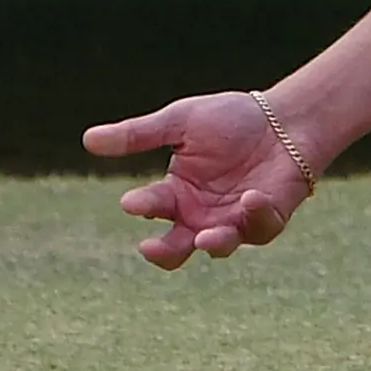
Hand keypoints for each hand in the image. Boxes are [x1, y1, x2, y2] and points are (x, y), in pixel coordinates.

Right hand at [82, 92, 316, 268]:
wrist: (283, 118)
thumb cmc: (231, 120)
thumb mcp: (180, 122)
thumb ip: (139, 134)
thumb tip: (87, 139)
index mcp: (176, 194)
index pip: (151, 206)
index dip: (141, 205)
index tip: (132, 202)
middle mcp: (201, 215)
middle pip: (176, 248)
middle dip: (163, 253)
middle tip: (150, 247)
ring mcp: (234, 222)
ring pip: (218, 246)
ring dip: (212, 242)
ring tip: (205, 237)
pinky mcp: (267, 220)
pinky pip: (259, 228)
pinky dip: (254, 217)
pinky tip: (250, 198)